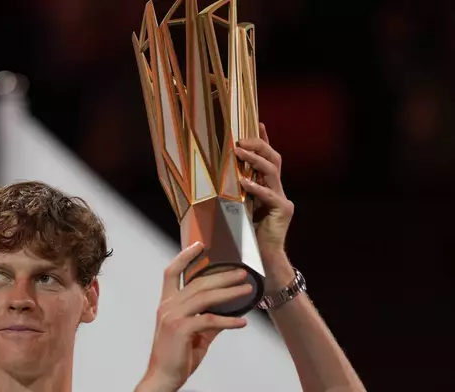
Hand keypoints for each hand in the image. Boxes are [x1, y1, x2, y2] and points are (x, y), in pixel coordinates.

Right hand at [137, 242, 250, 391]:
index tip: (200, 245)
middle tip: (241, 272)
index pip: (172, 272)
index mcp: (167, 303)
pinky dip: (228, 320)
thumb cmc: (176, 356)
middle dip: (222, 275)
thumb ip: (209, 320)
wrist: (163, 378)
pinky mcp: (181, 330)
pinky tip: (242, 322)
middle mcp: (168, 306)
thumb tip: (229, 310)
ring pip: (205, 297)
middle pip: (197, 282)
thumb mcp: (196, 334)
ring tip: (247, 290)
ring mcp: (173, 317)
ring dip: (229, 292)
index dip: (185, 257)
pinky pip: (209, 320)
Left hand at [235, 123, 294, 286]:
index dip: (264, 139)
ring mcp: (282, 200)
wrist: (262, 261)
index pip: (267, 158)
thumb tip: (211, 178)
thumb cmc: (245, 236)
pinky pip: (269, 195)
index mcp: (268, 187)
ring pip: (272, 171)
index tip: (257, 122)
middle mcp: (277, 190)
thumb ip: (232, 193)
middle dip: (258, 145)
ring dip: (255, 160)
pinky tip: (243, 182)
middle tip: (240, 140)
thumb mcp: (236, 208)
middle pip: (273, 158)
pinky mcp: (282, 211)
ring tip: (240, 152)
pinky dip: (256, 187)